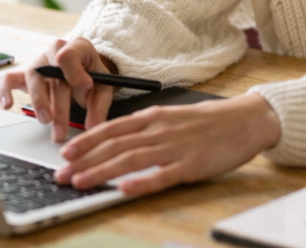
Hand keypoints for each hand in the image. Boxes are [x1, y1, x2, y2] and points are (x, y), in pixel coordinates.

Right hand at [0, 37, 117, 141]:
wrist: (83, 72)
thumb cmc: (92, 78)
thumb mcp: (103, 88)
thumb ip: (99, 106)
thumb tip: (94, 126)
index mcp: (78, 48)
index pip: (69, 54)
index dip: (75, 72)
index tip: (85, 87)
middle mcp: (55, 51)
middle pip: (51, 71)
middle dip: (57, 102)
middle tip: (61, 126)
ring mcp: (38, 62)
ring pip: (33, 76)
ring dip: (39, 100)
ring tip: (45, 121)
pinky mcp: (25, 75)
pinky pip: (8, 79)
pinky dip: (4, 91)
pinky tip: (8, 106)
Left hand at [53, 93, 281, 194]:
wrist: (245, 120)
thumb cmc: (207, 121)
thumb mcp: (172, 117)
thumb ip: (146, 128)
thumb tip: (117, 140)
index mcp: (154, 116)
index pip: (112, 129)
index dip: (86, 141)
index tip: (65, 153)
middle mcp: (159, 129)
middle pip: (115, 146)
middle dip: (84, 161)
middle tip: (60, 175)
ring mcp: (175, 147)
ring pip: (131, 159)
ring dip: (102, 171)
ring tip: (80, 182)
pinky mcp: (191, 165)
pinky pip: (162, 175)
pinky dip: (141, 182)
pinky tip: (124, 188)